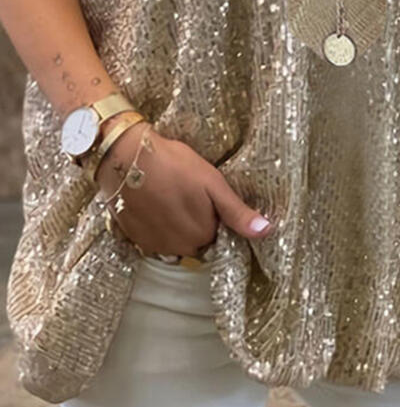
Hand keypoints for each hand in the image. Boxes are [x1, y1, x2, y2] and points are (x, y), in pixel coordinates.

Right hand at [92, 119, 273, 257]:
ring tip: (170, 196)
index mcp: (202, 235)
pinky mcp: (135, 239)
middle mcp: (179, 248)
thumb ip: (237, 212)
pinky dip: (157, 225)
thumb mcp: (212, 183)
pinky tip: (154, 203)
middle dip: (197, 222)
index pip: (218, 234)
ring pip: (176, 241)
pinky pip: (155, 239)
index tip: (207, 197)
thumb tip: (266, 231)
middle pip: (197, 240)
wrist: (126, 157)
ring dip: (176, 225)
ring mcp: (155, 246)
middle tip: (188, 193)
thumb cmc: (174, 164)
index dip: (215, 215)